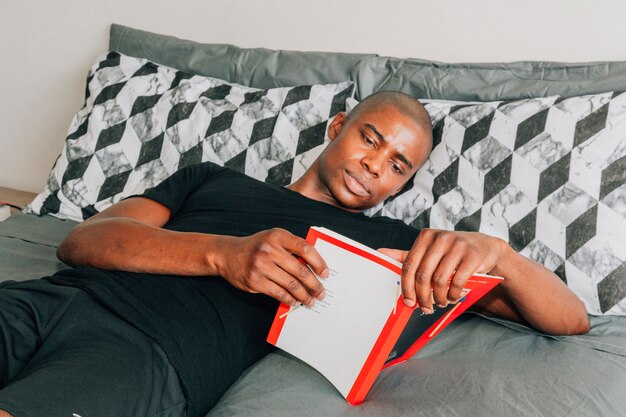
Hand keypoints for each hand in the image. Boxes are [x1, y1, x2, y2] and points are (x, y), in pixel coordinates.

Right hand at [215, 228, 328, 306]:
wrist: (227, 254)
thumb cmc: (256, 247)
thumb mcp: (273, 239)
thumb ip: (292, 247)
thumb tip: (315, 267)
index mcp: (278, 236)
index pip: (305, 248)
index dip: (319, 262)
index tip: (326, 274)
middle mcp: (269, 250)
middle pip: (300, 270)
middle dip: (314, 284)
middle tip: (321, 293)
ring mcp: (261, 266)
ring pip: (291, 285)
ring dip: (304, 295)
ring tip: (311, 301)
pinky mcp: (254, 281)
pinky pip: (278, 293)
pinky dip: (290, 299)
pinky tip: (296, 302)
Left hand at [379, 228, 505, 313]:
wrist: (484, 247)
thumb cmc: (449, 252)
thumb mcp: (428, 251)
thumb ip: (406, 255)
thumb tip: (379, 254)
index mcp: (425, 237)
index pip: (409, 265)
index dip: (406, 287)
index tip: (408, 302)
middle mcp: (440, 238)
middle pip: (423, 274)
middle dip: (423, 296)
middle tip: (425, 308)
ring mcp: (458, 245)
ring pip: (440, 279)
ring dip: (439, 297)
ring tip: (440, 303)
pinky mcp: (472, 255)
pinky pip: (458, 281)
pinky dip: (453, 294)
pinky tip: (452, 298)